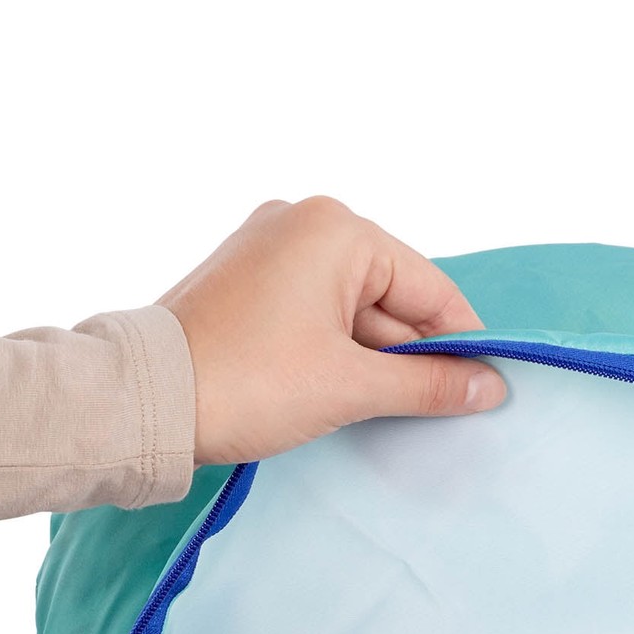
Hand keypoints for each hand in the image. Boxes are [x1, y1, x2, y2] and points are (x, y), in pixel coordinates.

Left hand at [160, 196, 505, 465]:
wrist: (144, 402)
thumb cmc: (248, 382)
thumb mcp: (351, 386)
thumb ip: (429, 385)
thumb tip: (489, 388)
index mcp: (335, 228)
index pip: (429, 287)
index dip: (461, 344)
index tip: (484, 389)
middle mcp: (302, 222)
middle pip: (392, 295)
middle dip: (411, 355)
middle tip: (434, 411)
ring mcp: (267, 248)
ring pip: (353, 308)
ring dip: (372, 358)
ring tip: (379, 408)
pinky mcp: (245, 280)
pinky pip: (315, 311)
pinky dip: (336, 349)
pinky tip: (341, 391)